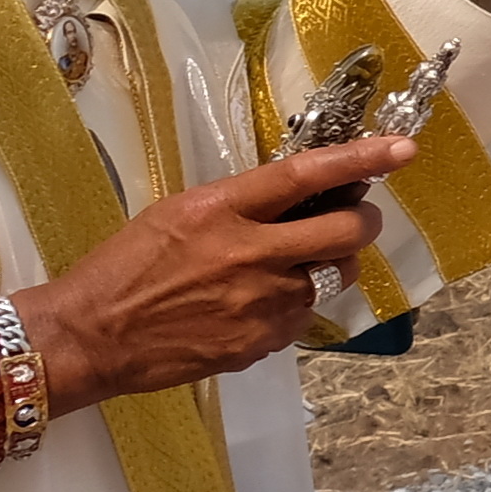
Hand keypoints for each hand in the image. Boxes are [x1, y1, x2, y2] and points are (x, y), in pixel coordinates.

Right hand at [22, 133, 416, 414]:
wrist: (89, 337)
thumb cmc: (125, 267)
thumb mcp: (177, 213)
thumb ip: (241, 205)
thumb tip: (300, 197)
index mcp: (222, 210)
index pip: (304, 175)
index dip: (359, 159)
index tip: (402, 149)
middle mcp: (250, 254)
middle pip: (345, 233)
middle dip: (363, 223)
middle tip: (355, 219)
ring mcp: (260, 302)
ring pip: (334, 276)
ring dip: (329, 265)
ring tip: (294, 265)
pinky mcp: (260, 342)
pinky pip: (303, 315)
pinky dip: (295, 304)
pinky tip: (259, 304)